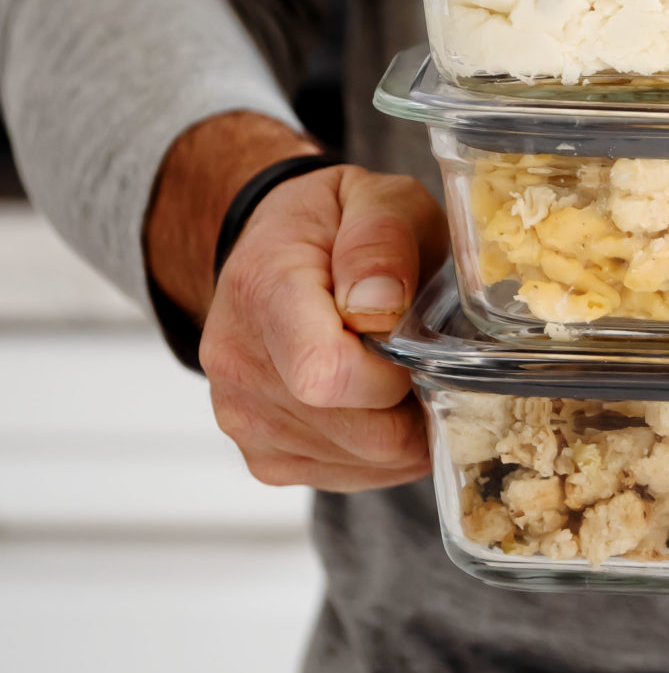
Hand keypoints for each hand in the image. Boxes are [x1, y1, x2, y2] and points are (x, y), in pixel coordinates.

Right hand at [195, 158, 447, 491]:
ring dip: (400, 430)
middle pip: (354, 430)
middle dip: (412, 404)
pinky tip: (377, 401)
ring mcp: (243, 418)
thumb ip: (381, 238)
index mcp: (263, 289)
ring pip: (357, 462)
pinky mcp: (262, 456)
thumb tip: (379, 305)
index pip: (324, 373)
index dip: (393, 372)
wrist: (275, 248)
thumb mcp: (373, 195)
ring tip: (399, 372)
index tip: (413, 338)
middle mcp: (238, 364)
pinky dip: (378, 451)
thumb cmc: (333, 223)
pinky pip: (342, 477)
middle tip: (426, 358)